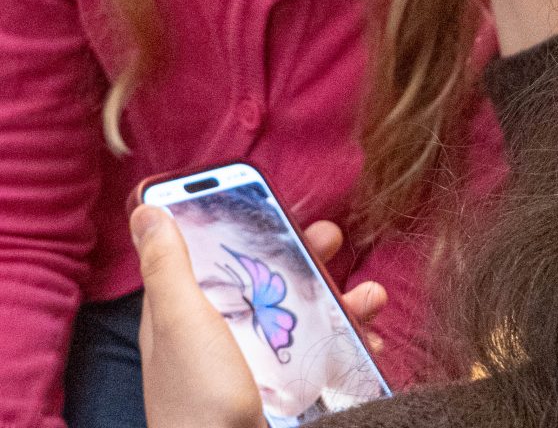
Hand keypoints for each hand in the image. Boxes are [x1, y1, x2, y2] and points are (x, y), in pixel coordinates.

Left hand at [131, 206, 387, 427]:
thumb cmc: (197, 401)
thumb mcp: (181, 323)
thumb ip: (168, 266)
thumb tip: (146, 208)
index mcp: (187, 313)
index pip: (211, 253)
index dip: (238, 224)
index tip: (268, 198)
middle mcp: (224, 334)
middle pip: (266, 277)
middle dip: (303, 254)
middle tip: (331, 237)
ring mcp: (259, 362)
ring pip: (303, 312)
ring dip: (340, 297)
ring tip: (368, 296)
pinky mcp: (290, 388)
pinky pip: (325, 351)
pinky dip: (351, 339)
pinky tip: (369, 337)